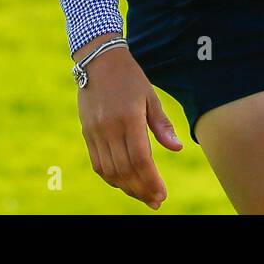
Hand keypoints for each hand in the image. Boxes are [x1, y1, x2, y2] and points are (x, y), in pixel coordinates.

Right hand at [74, 33, 181, 208]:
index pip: (141, 159)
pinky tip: (123, 183)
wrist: (98, 62)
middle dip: (141, 190)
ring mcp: (95, 132)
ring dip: (126, 188)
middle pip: (125, 169)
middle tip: (156, 202)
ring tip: (142, 195)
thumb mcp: (150, 96)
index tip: (162, 194)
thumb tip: (177, 148)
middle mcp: (110, 127)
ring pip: (110, 171)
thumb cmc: (130, 78)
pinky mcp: (87, 133)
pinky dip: (110, 177)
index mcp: (129, 118)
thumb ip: (162, 124)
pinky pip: (97, 163)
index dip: (151, 181)